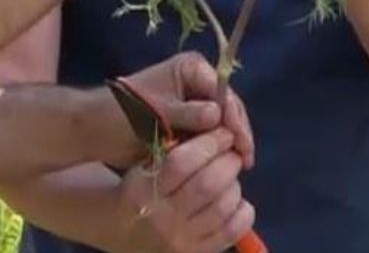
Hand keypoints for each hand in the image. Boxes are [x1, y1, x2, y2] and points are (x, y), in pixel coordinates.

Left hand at [98, 52, 254, 170]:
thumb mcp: (154, 112)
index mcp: (191, 68)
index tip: (240, 142)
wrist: (95, 131)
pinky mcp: (189, 124)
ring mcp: (194, 104)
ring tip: (239, 167)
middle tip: (245, 160)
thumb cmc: (121, 113)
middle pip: (227, 108)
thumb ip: (186, 113)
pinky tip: (224, 167)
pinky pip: (209, 137)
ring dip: (229, 144)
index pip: (223, 92)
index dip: (234, 118)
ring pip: (221, 125)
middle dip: (236, 133)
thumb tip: (216, 115)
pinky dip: (216, 151)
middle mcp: (197, 82)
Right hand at [119, 128, 254, 252]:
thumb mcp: (142, 167)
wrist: (124, 234)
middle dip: (229, 161)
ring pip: (223, 206)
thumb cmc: (137, 191)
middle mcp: (162, 218)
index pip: (182, 161)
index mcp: (143, 190)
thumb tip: (215, 127)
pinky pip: (233, 231)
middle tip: (233, 152)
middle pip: (208, 184)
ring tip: (230, 177)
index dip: (210, 142)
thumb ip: (172, 150)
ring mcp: (181, 240)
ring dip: (235, 184)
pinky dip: (244, 211)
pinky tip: (237, 201)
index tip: (224, 132)